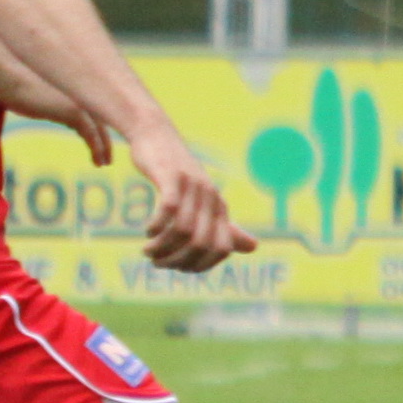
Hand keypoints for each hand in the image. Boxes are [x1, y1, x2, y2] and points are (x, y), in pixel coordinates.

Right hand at [0, 65, 112, 165]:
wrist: (8, 74)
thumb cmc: (15, 80)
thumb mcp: (40, 92)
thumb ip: (53, 100)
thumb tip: (56, 111)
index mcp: (77, 85)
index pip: (96, 108)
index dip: (100, 127)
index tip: (100, 142)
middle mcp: (83, 91)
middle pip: (103, 118)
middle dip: (105, 140)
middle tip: (107, 158)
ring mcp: (80, 100)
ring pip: (100, 129)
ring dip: (103, 148)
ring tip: (103, 163)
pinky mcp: (73, 111)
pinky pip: (91, 134)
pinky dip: (97, 148)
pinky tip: (97, 161)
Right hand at [128, 124, 256, 271]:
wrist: (156, 135)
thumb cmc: (179, 173)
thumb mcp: (203, 201)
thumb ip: (225, 226)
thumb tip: (255, 247)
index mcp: (220, 207)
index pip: (222, 249)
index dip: (201, 265)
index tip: (179, 267)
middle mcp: (210, 197)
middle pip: (201, 244)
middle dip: (178, 260)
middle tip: (157, 262)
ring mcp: (192, 186)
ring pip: (182, 231)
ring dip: (162, 248)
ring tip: (148, 251)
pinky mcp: (172, 176)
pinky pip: (168, 210)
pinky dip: (157, 227)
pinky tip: (148, 231)